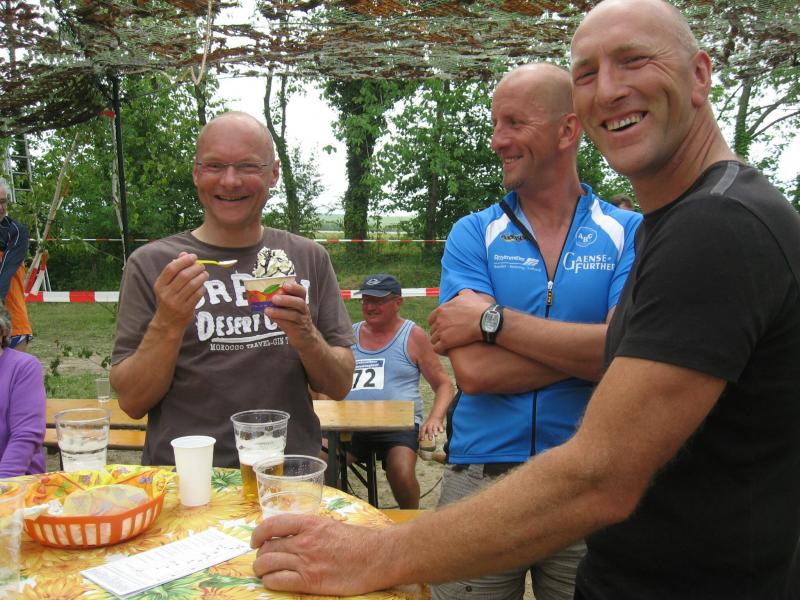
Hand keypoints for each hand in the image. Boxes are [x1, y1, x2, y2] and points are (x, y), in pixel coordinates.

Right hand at [151, 252, 207, 332]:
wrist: (168, 323)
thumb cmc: (169, 299)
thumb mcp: (167, 285)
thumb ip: (175, 269)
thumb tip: (185, 254)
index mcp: (160, 285)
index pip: (171, 268)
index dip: (184, 260)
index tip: (193, 256)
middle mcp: (166, 294)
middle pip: (184, 275)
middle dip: (196, 268)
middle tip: (202, 266)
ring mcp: (176, 303)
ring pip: (193, 285)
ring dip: (202, 277)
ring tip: (205, 274)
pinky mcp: (186, 310)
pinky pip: (198, 295)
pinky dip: (202, 288)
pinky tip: (203, 286)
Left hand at [251, 514, 388, 595]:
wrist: (377, 557)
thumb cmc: (359, 541)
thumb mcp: (331, 525)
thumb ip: (310, 529)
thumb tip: (293, 535)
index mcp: (309, 523)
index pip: (272, 525)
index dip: (258, 534)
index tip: (255, 541)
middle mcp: (304, 541)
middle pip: (267, 548)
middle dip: (261, 555)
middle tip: (264, 560)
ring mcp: (305, 562)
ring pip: (267, 565)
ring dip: (262, 570)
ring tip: (265, 572)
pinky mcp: (309, 582)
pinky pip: (277, 581)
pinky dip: (270, 582)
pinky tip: (274, 581)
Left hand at [264, 281, 318, 350]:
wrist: (305, 337)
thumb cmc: (294, 319)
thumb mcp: (290, 308)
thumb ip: (282, 301)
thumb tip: (264, 295)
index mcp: (301, 301)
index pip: (302, 292)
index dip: (295, 287)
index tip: (284, 285)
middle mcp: (303, 310)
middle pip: (299, 303)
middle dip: (287, 299)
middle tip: (274, 298)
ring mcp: (301, 321)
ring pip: (294, 315)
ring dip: (280, 312)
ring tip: (267, 310)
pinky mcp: (297, 331)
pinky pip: (289, 325)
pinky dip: (279, 321)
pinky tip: (271, 318)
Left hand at [420, 416, 443, 440]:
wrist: (436, 416)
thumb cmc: (429, 424)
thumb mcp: (424, 427)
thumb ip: (422, 433)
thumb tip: (418, 440)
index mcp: (425, 426)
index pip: (423, 430)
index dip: (422, 435)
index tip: (422, 439)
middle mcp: (430, 425)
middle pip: (429, 430)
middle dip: (430, 434)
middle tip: (430, 439)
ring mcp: (435, 425)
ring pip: (435, 428)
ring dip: (435, 432)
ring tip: (435, 435)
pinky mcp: (440, 425)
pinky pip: (441, 427)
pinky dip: (441, 429)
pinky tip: (441, 431)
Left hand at [429, 290, 491, 353]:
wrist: (484, 320)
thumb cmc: (478, 308)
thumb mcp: (469, 295)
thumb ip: (461, 293)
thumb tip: (461, 293)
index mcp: (442, 309)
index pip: (431, 319)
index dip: (437, 324)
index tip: (444, 328)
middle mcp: (439, 320)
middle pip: (432, 330)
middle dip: (439, 333)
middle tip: (448, 337)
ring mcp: (441, 331)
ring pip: (433, 340)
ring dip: (440, 343)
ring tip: (448, 345)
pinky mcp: (445, 341)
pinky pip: (437, 349)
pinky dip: (441, 350)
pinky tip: (448, 350)